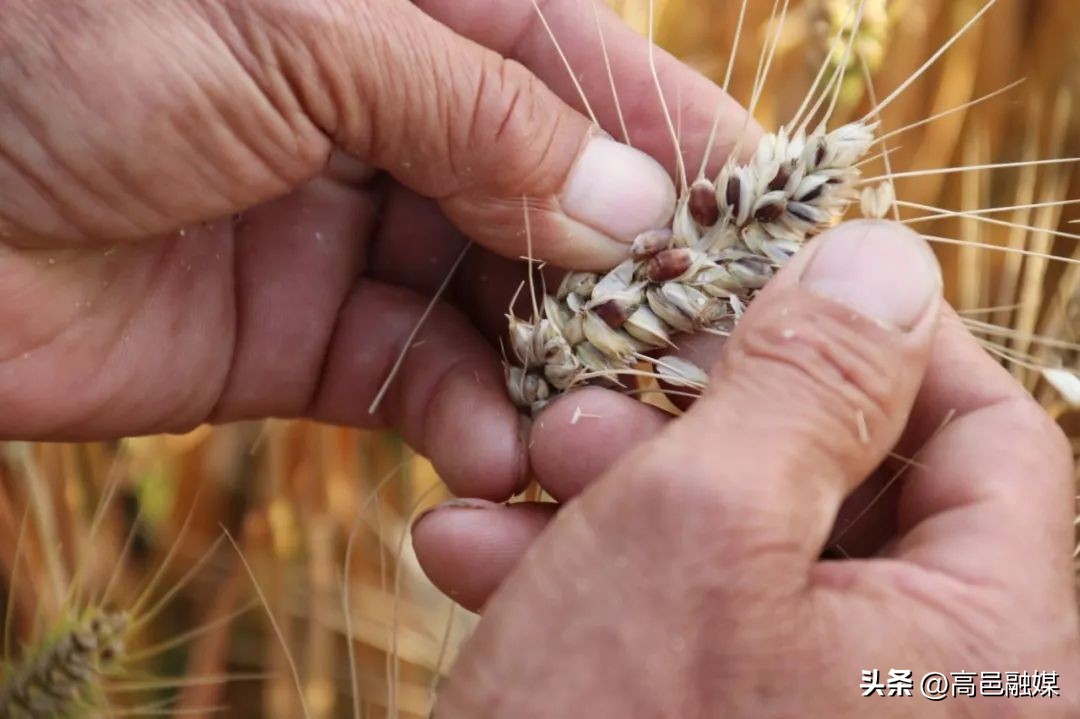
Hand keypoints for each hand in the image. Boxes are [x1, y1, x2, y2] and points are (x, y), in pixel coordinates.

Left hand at [0, 0, 752, 497]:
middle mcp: (399, 120)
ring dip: (554, 371)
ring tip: (594, 427)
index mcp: (414, 14)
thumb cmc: (61, 43)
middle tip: (702, 362)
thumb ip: (479, 113)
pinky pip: (423, 380)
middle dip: (628, 285)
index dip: (682, 151)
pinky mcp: (312, 338)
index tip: (769, 228)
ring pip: (503, 307)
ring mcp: (359, 232)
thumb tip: (633, 209)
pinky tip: (491, 451)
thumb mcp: (296, 29)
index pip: (587, 76)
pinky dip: (466, 419)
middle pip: (559, 205)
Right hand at [415, 220, 1079, 715]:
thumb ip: (807, 379)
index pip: (992, 438)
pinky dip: (587, 577)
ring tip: (512, 473)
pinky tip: (475, 552)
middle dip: (700, 423)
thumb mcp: (700, 531)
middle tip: (591, 393)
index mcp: (994, 659)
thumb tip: (883, 258)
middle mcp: (929, 703)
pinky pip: (679, 627)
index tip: (767, 279)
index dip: (882, 338)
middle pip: (845, 490)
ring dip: (616, 494)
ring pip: (740, 551)